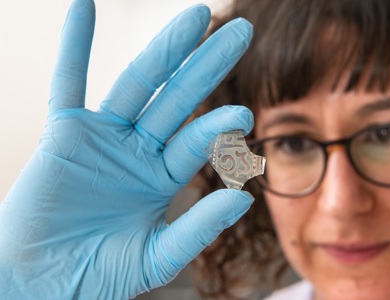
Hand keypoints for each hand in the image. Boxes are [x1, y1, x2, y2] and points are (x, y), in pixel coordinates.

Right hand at [0, 1, 252, 298]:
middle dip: (208, 64)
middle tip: (240, 30)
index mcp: (162, 176)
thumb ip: (198, 229)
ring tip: (195, 16)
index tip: (244, 112)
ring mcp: (103, 137)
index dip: (219, 126)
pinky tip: (83, 6)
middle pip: (179, 98)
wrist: (41, 283)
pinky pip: (67, 82)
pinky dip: (73, 45)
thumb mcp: (157, 257)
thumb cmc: (98, 275)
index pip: (196, 142)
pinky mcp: (64, 133)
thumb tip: (244, 200)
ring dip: (164, 49)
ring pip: (138, 83)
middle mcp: (138, 149)